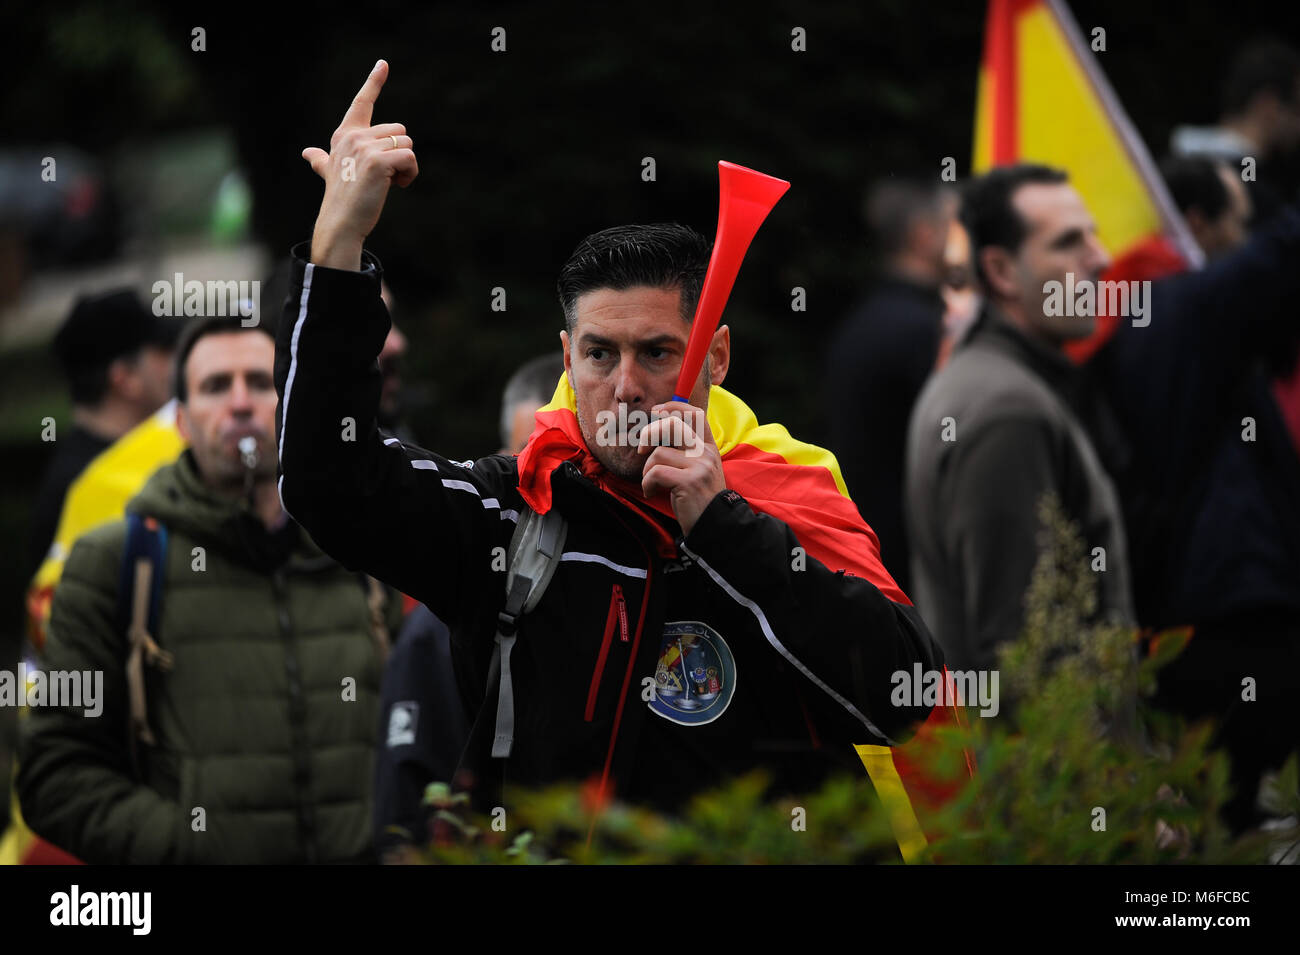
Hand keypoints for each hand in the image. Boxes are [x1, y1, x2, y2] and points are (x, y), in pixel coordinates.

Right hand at [302, 60, 418, 268]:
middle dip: (400, 154)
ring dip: (406, 166)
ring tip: (389, 183)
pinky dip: (410, 174)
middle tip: (386, 176)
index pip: (361, 103)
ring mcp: (364, 147)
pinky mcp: (378, 161)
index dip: (373, 82)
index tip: (383, 63)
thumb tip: (308, 154)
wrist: (340, 223)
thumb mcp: (329, 173)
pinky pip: (410, 158)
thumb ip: (322, 160)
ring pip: (407, 144)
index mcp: (344, 135)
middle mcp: (353, 136)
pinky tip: (397, 187)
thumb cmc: (340, 200)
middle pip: (399, 130)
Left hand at [638, 402, 724, 536]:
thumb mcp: (696, 470)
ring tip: (651, 484)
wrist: (715, 526)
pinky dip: (647, 484)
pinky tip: (651, 493)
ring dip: (647, 471)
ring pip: (658, 454)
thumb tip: (654, 434)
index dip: (674, 407)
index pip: (695, 414)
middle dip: (650, 433)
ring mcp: (700, 466)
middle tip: (642, 449)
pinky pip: (655, 473)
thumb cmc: (698, 498)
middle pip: (673, 424)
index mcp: (709, 447)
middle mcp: (706, 453)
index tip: (656, 411)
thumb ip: (683, 452)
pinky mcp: (689, 481)